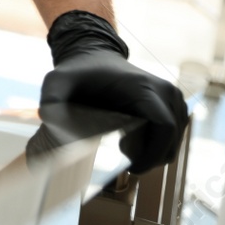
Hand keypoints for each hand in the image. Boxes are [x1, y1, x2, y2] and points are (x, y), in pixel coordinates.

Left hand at [39, 10, 188, 175]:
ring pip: (172, 141)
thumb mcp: (58, 83)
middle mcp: (166, 92)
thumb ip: (51, 102)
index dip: (153, 153)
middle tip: (121, 152)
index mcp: (145, 88)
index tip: (132, 167)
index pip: (165, 127)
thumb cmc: (77, 73)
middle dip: (149, 156)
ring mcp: (173, 99)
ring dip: (151, 150)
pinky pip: (171, 136)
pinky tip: (131, 136)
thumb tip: (50, 122)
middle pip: (170, 140)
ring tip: (123, 141)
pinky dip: (154, 144)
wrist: (93, 56)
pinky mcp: (174, 105)